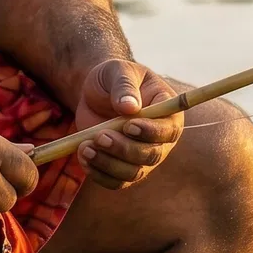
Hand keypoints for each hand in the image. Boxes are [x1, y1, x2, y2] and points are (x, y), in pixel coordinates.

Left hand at [72, 58, 182, 191]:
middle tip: (100, 136)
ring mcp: (141, 156)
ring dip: (108, 164)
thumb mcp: (118, 71)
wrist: (95, 92)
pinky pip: (115, 181)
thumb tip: (130, 107)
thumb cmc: (113, 77)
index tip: (128, 125)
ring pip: (133, 173)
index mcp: (167, 113)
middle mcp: (160, 140)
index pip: (168, 130)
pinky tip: (84, 158)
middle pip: (152, 156)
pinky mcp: (122, 167)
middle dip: (125, 149)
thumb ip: (124, 86)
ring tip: (85, 147)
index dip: (151, 132)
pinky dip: (99, 174)